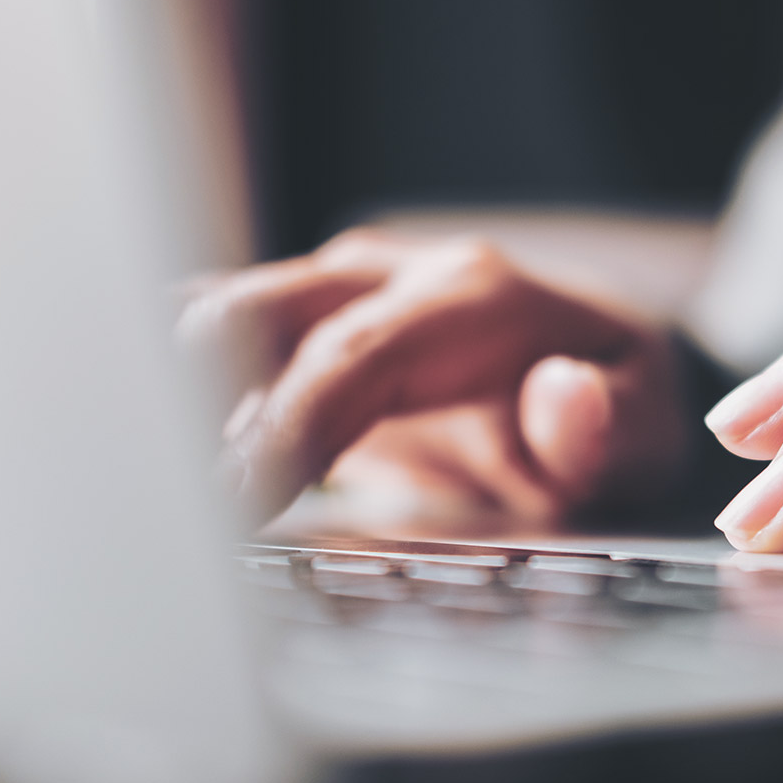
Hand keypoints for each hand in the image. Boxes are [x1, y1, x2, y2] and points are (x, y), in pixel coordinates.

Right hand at [177, 229, 685, 524]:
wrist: (588, 370)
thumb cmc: (613, 407)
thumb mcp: (647, 431)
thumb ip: (609, 425)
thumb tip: (559, 396)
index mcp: (469, 296)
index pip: (357, 354)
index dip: (290, 423)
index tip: (236, 497)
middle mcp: (387, 278)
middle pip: (256, 315)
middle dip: (195, 403)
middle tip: (166, 504)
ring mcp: (333, 296)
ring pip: (215, 320)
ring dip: (170, 396)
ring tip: (135, 482)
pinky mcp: (298, 329)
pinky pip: (212, 341)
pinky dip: (167, 385)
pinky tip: (136, 447)